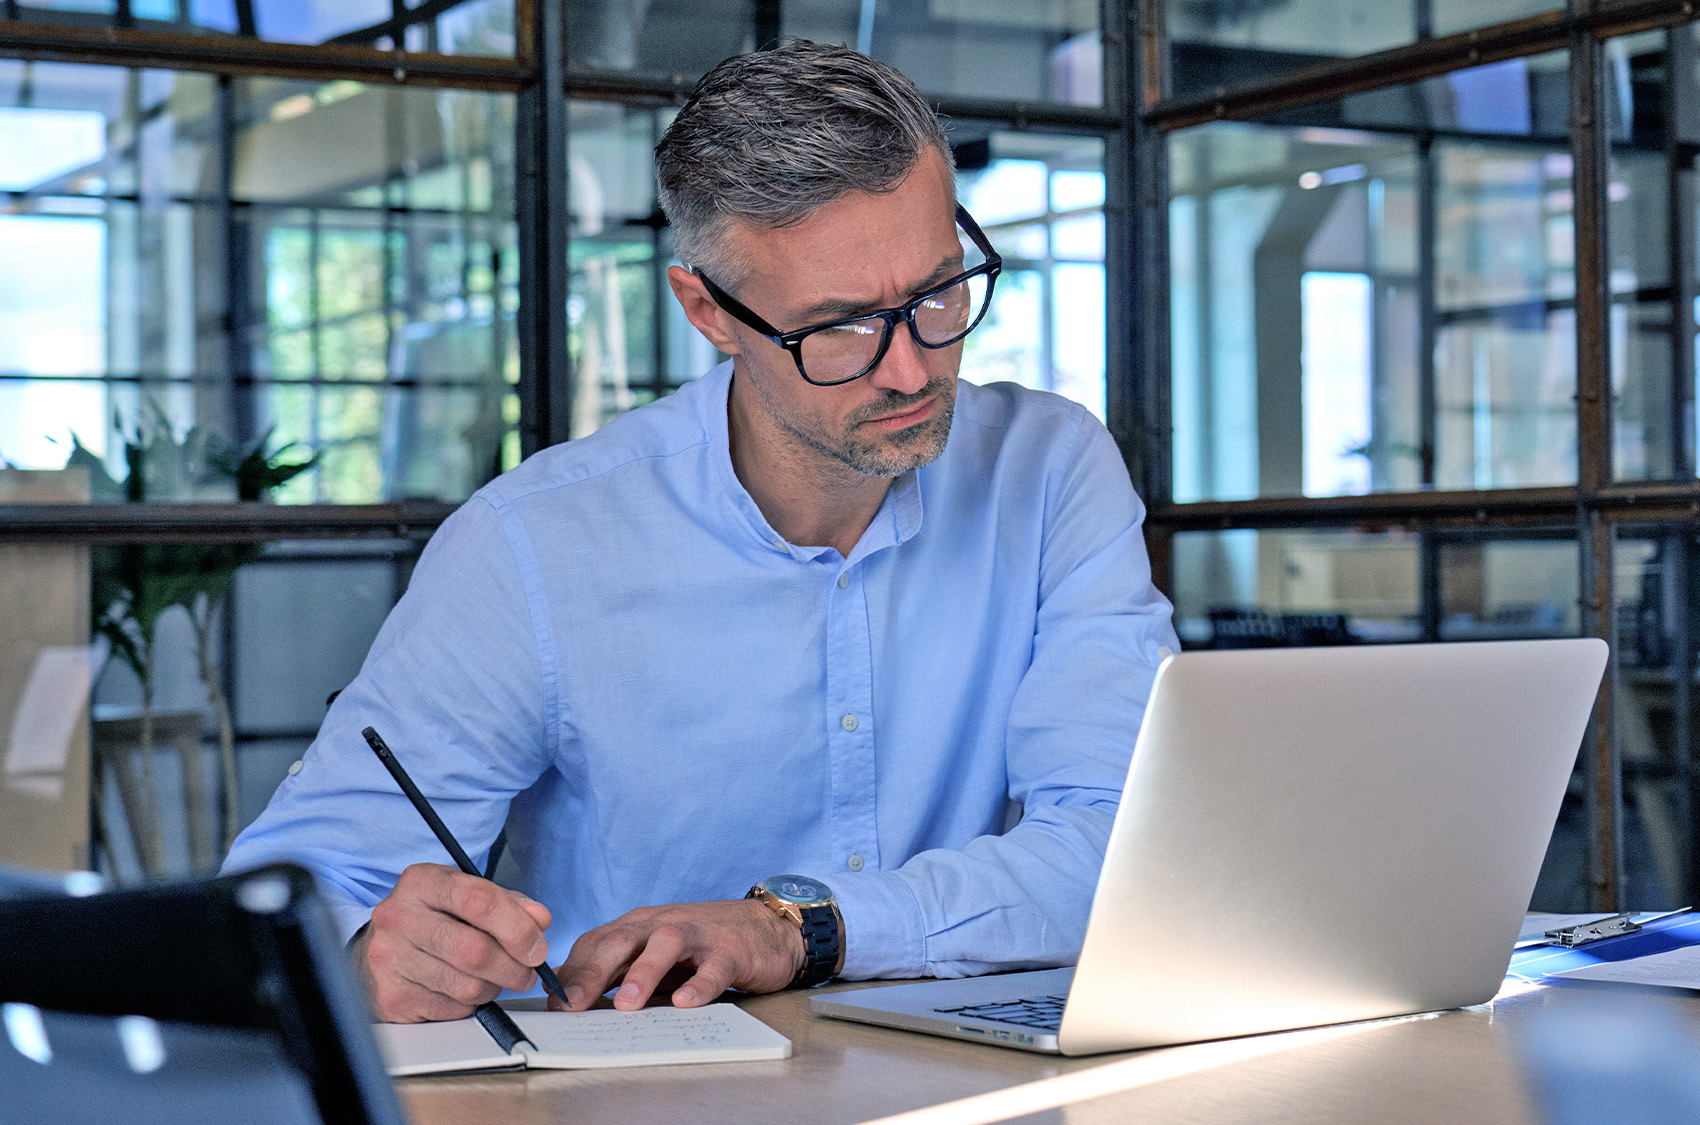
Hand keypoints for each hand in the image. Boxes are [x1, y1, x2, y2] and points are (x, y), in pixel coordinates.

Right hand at [354, 862, 553, 1022]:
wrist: (377, 952)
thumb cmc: (430, 919)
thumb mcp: (463, 896)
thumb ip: (507, 903)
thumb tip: (540, 920)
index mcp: (421, 882)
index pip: (479, 900)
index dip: (518, 927)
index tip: (537, 946)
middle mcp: (399, 917)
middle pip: (476, 950)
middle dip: (514, 966)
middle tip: (527, 971)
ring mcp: (391, 959)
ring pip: (468, 985)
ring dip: (494, 987)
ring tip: (493, 977)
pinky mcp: (393, 997)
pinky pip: (453, 1008)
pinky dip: (470, 1003)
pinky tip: (463, 988)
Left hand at [551, 900, 802, 1011]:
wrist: (765, 927)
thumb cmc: (701, 946)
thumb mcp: (654, 954)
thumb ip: (619, 972)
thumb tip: (572, 1001)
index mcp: (638, 926)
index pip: (596, 942)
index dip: (573, 972)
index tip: (554, 1005)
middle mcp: (661, 924)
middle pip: (621, 941)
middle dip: (593, 973)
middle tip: (573, 1006)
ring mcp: (697, 934)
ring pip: (665, 944)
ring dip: (643, 973)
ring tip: (625, 1004)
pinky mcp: (730, 949)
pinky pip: (712, 966)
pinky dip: (699, 984)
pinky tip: (686, 1003)